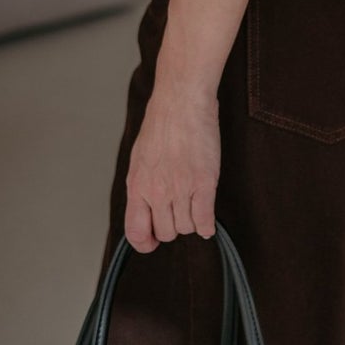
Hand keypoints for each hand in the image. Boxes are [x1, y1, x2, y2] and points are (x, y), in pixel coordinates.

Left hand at [124, 63, 220, 250]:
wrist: (181, 101)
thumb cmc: (162, 123)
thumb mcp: (140, 158)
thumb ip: (143, 185)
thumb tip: (148, 208)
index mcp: (137, 185)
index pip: (135, 231)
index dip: (145, 243)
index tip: (153, 242)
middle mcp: (156, 191)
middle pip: (166, 232)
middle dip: (173, 226)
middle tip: (180, 213)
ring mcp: (180, 188)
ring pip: (186, 228)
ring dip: (192, 222)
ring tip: (194, 207)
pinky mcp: (203, 182)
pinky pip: (205, 219)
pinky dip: (208, 225)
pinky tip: (208, 221)